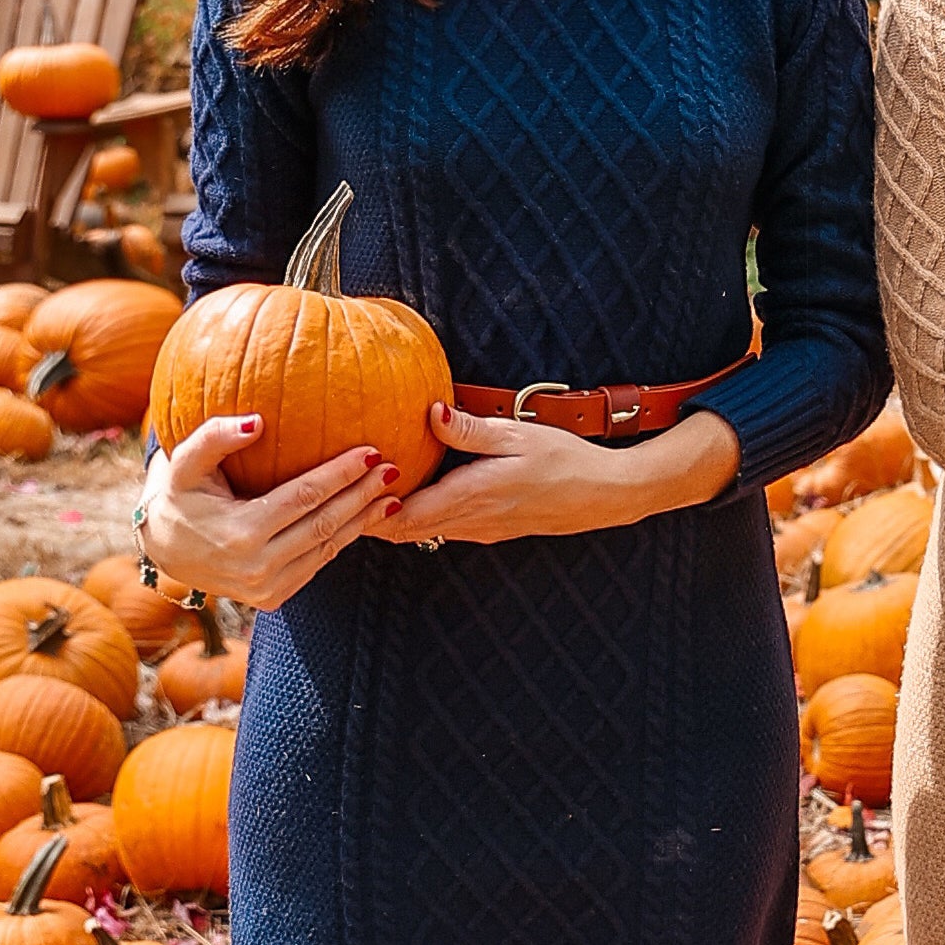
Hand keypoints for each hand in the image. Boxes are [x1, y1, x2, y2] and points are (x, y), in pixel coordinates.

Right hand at [139, 413, 391, 609]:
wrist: (165, 550)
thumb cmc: (180, 495)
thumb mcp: (185, 463)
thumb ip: (215, 437)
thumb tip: (257, 422)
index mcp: (240, 533)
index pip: (304, 497)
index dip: (340, 474)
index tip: (370, 451)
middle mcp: (257, 567)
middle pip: (324, 524)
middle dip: (362, 495)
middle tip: (392, 469)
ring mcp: (267, 588)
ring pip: (327, 549)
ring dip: (362, 520)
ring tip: (392, 495)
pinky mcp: (274, 599)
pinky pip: (317, 565)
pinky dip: (342, 540)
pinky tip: (364, 518)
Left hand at [379, 399, 738, 548]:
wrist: (605, 494)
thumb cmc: (565, 460)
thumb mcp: (517, 435)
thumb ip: (469, 428)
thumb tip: (430, 411)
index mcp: (471, 497)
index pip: (402, 518)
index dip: (368, 512)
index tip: (343, 492)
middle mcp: (471, 521)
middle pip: (404, 531)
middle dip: (370, 519)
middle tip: (340, 495)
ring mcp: (482, 529)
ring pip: (422, 533)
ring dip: (394, 519)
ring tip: (365, 494)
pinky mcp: (493, 529)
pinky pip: (444, 528)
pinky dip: (419, 517)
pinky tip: (411, 495)